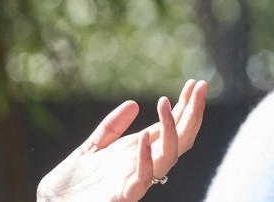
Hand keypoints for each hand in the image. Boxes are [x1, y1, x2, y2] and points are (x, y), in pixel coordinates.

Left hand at [35, 80, 208, 201]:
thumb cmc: (72, 181)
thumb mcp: (92, 146)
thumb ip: (111, 127)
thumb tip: (134, 104)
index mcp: (136, 153)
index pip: (170, 128)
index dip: (185, 107)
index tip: (196, 84)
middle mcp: (142, 166)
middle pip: (178, 140)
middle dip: (192, 114)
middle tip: (201, 87)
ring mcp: (134, 181)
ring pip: (167, 158)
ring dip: (170, 130)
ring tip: (166, 104)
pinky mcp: (121, 196)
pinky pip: (142, 179)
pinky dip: (146, 160)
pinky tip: (144, 139)